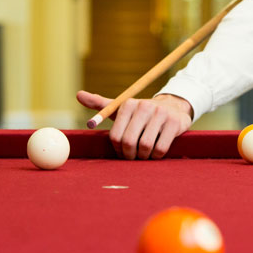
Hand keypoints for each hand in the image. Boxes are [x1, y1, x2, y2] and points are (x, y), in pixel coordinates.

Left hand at [76, 90, 192, 159]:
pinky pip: (160, 148)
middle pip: (129, 141)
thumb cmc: (142, 113)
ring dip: (143, 156)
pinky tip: (155, 152)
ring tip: (144, 154)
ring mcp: (161, 114)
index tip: (121, 152)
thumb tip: (78, 95)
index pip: (115, 135)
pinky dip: (156, 155)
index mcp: (128, 104)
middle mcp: (144, 106)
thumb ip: (100, 104)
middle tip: (132, 157)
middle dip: (129, 155)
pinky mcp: (174, 123)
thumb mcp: (122, 108)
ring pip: (145, 146)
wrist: (173, 107)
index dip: (117, 149)